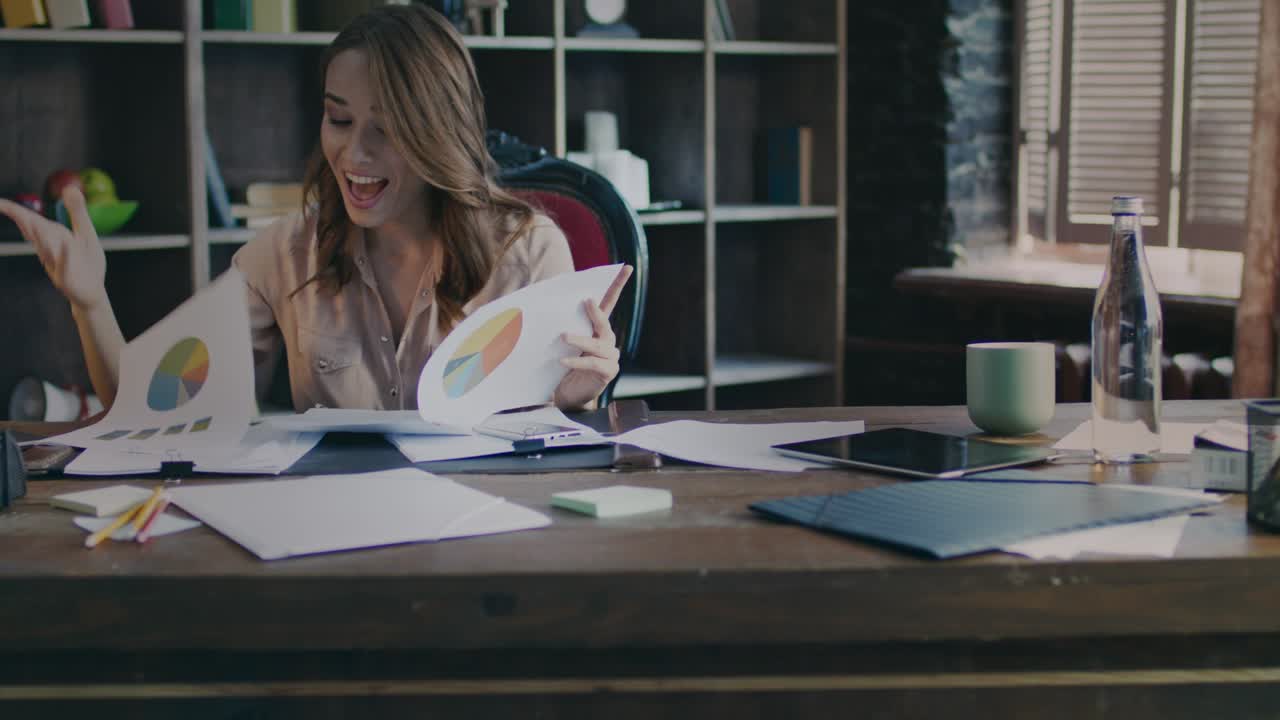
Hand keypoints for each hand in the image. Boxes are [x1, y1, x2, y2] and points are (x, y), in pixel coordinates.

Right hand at [0, 186, 106, 310]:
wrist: (91, 293)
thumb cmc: (87, 262)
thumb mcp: (85, 233)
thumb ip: (77, 211)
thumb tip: (69, 187)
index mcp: (54, 235)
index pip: (33, 220)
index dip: (16, 211)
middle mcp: (52, 248)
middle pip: (36, 231)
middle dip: (24, 220)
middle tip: (5, 208)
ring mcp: (58, 263)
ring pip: (46, 247)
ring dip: (39, 235)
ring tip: (29, 222)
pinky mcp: (67, 278)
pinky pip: (65, 266)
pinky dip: (64, 257)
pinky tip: (66, 246)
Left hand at [553, 264, 633, 409]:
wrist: (566, 394)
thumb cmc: (561, 364)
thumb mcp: (558, 341)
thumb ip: (556, 324)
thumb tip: (530, 304)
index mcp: (597, 328)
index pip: (609, 302)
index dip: (617, 284)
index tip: (626, 268)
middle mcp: (607, 339)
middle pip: (604, 322)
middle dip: (596, 312)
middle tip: (586, 301)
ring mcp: (610, 356)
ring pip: (598, 344)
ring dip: (581, 340)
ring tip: (565, 337)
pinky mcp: (607, 372)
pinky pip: (593, 364)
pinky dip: (578, 362)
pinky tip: (563, 361)